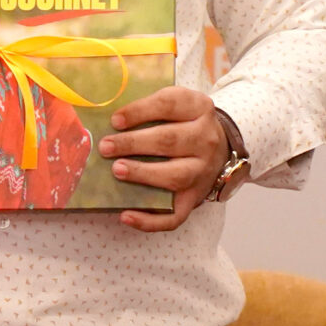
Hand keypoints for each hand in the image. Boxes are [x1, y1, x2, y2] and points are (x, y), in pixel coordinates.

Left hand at [102, 85, 229, 232]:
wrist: (219, 149)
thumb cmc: (185, 124)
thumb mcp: (177, 105)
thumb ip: (148, 107)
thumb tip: (109, 120)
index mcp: (198, 108)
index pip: (169, 105)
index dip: (140, 111)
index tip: (115, 120)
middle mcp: (205, 140)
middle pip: (170, 140)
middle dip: (134, 143)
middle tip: (106, 146)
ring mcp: (202, 172)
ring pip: (175, 176)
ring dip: (143, 174)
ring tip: (117, 170)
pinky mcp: (194, 199)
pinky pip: (174, 216)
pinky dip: (149, 220)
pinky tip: (126, 215)